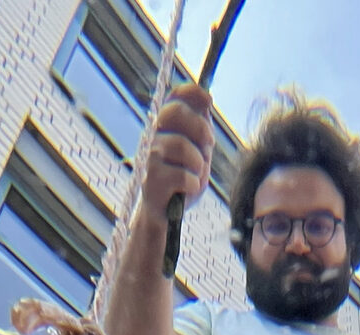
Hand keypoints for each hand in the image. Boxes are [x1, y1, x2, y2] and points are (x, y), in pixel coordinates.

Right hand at [141, 84, 213, 218]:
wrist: (165, 216)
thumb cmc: (183, 180)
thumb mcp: (198, 150)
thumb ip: (201, 127)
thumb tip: (206, 98)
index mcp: (166, 126)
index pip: (175, 97)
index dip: (193, 92)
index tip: (209, 100)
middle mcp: (153, 136)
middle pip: (174, 112)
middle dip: (199, 127)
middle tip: (209, 144)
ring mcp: (149, 157)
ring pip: (181, 145)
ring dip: (198, 162)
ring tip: (196, 174)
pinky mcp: (151, 180)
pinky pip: (182, 175)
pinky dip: (193, 183)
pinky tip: (188, 189)